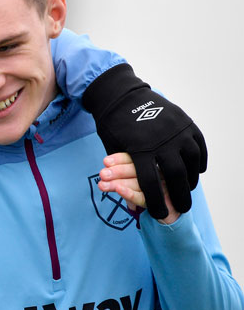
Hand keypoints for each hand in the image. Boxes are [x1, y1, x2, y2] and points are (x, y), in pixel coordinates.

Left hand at [82, 63, 206, 218]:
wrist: (119, 95)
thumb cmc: (111, 126)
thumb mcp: (112, 151)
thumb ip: (124, 175)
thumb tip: (133, 204)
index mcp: (139, 149)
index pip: (150, 184)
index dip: (156, 202)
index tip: (160, 215)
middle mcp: (161, 140)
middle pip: (176, 176)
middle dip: (181, 195)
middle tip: (183, 207)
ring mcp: (176, 130)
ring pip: (191, 161)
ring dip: (191, 178)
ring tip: (188, 188)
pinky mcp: (184, 122)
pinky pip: (198, 145)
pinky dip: (198, 160)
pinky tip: (195, 170)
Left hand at [98, 153, 179, 224]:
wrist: (166, 211)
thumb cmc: (144, 190)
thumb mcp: (133, 179)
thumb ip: (123, 173)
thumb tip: (106, 168)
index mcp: (153, 163)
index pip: (137, 158)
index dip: (121, 159)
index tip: (106, 161)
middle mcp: (159, 172)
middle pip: (138, 169)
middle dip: (117, 172)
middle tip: (102, 174)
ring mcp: (163, 186)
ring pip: (139, 183)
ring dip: (118, 183)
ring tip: (102, 185)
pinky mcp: (161, 201)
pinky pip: (144, 197)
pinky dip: (130, 193)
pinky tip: (119, 190)